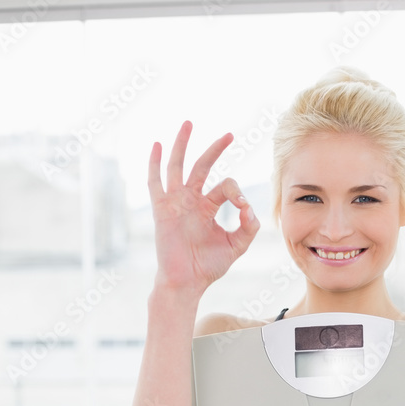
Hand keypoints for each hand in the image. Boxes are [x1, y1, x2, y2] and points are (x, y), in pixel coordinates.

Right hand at [148, 121, 259, 295]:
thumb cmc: (208, 266)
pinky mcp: (162, 209)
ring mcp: (175, 202)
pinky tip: (157, 145)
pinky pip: (154, 182)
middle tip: (229, 135)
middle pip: (202, 167)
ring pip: (178, 166)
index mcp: (208, 206)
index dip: (236, 191)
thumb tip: (250, 208)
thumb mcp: (236, 246)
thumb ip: (248, 228)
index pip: (225, 186)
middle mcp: (191, 200)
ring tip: (189, 123)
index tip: (242, 206)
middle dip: (215, 150)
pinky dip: (154, 163)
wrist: (187, 282)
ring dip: (182, 144)